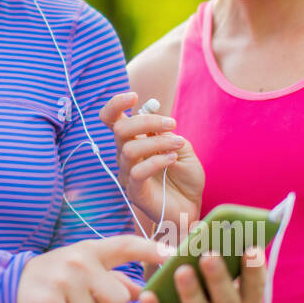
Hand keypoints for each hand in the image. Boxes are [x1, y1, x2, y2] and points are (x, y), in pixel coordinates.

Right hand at [17, 234, 167, 302]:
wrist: (10, 285)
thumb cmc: (55, 279)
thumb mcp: (83, 270)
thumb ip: (112, 279)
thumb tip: (140, 293)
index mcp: (90, 250)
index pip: (125, 245)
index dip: (150, 250)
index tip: (173, 255)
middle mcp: (77, 261)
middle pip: (117, 301)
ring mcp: (61, 281)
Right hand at [100, 92, 203, 228]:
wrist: (192, 205)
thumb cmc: (185, 176)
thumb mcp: (181, 146)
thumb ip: (166, 132)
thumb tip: (154, 116)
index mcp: (133, 140)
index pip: (111, 118)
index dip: (116, 104)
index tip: (135, 96)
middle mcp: (125, 154)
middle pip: (120, 129)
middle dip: (147, 121)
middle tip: (172, 124)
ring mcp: (127, 173)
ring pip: (129, 149)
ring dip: (157, 142)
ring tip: (179, 144)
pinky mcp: (134, 191)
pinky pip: (137, 171)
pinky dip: (157, 160)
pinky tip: (173, 160)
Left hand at [139, 249, 266, 302]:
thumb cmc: (209, 287)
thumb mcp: (217, 272)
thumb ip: (213, 251)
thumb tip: (197, 228)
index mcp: (247, 302)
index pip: (256, 287)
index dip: (255, 269)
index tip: (252, 248)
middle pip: (228, 301)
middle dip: (219, 278)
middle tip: (209, 255)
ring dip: (191, 292)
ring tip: (182, 270)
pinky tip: (147, 295)